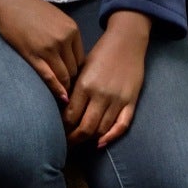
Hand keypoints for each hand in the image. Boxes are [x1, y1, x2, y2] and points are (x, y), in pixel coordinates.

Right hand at [0, 0, 83, 103]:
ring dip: (65, 87)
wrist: (5, 1)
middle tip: (72, 94)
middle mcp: (64, 39)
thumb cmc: (27, 8)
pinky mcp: (33, 55)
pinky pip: (49, 76)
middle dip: (73, 82)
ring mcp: (49, 48)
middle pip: (75, 69)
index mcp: (72, 30)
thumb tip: (69, 55)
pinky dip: (56, 89)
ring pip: (64, 75)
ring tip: (66, 99)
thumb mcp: (55, 17)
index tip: (74, 81)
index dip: (79, 72)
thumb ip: (65, 35)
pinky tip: (61, 98)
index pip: (82, 59)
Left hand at [67, 13, 148, 146]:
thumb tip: (61, 111)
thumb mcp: (81, 69)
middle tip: (66, 145)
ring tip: (80, 143)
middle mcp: (101, 95)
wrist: (126, 42)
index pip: (69, 116)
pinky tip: (101, 143)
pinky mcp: (132, 101)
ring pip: (102, 129)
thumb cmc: (99, 54)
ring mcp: (118, 99)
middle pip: (85, 127)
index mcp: (84, 85)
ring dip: (89, 139)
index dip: (62, 128)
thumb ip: (74, 89)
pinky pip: (122, 125)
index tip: (55, 133)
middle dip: (73, 139)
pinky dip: (111, 137)